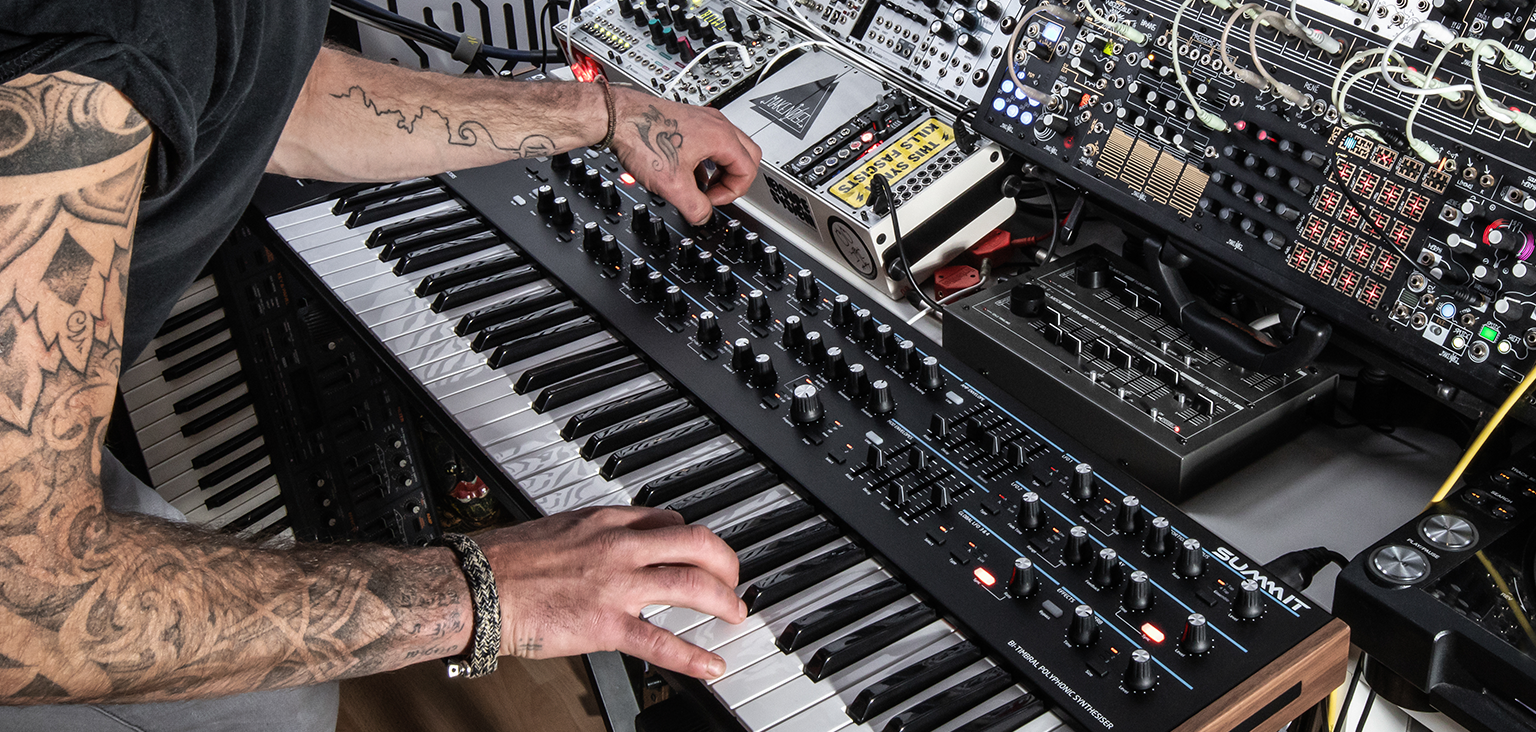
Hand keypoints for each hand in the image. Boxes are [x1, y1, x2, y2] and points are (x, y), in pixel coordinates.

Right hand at [481, 506, 745, 677]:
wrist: (477, 586)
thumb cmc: (506, 559)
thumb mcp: (558, 527)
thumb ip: (591, 535)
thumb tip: (604, 543)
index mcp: (606, 522)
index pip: (668, 519)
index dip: (693, 537)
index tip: (701, 550)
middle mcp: (619, 547)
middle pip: (695, 544)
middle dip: (725, 562)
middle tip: (733, 579)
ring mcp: (616, 586)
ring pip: (690, 585)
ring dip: (722, 600)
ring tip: (735, 613)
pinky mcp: (605, 625)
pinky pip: (661, 641)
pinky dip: (692, 656)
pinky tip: (710, 665)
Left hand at [609, 87, 762, 224]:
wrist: (618, 117)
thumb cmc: (643, 137)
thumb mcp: (673, 186)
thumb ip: (695, 207)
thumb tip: (701, 217)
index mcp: (721, 137)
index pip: (748, 170)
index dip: (732, 193)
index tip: (710, 201)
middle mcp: (716, 124)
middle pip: (747, 155)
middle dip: (734, 180)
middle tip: (715, 194)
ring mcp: (703, 119)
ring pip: (729, 147)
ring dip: (720, 170)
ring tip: (700, 184)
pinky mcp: (689, 119)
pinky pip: (711, 141)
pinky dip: (707, 160)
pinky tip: (686, 171)